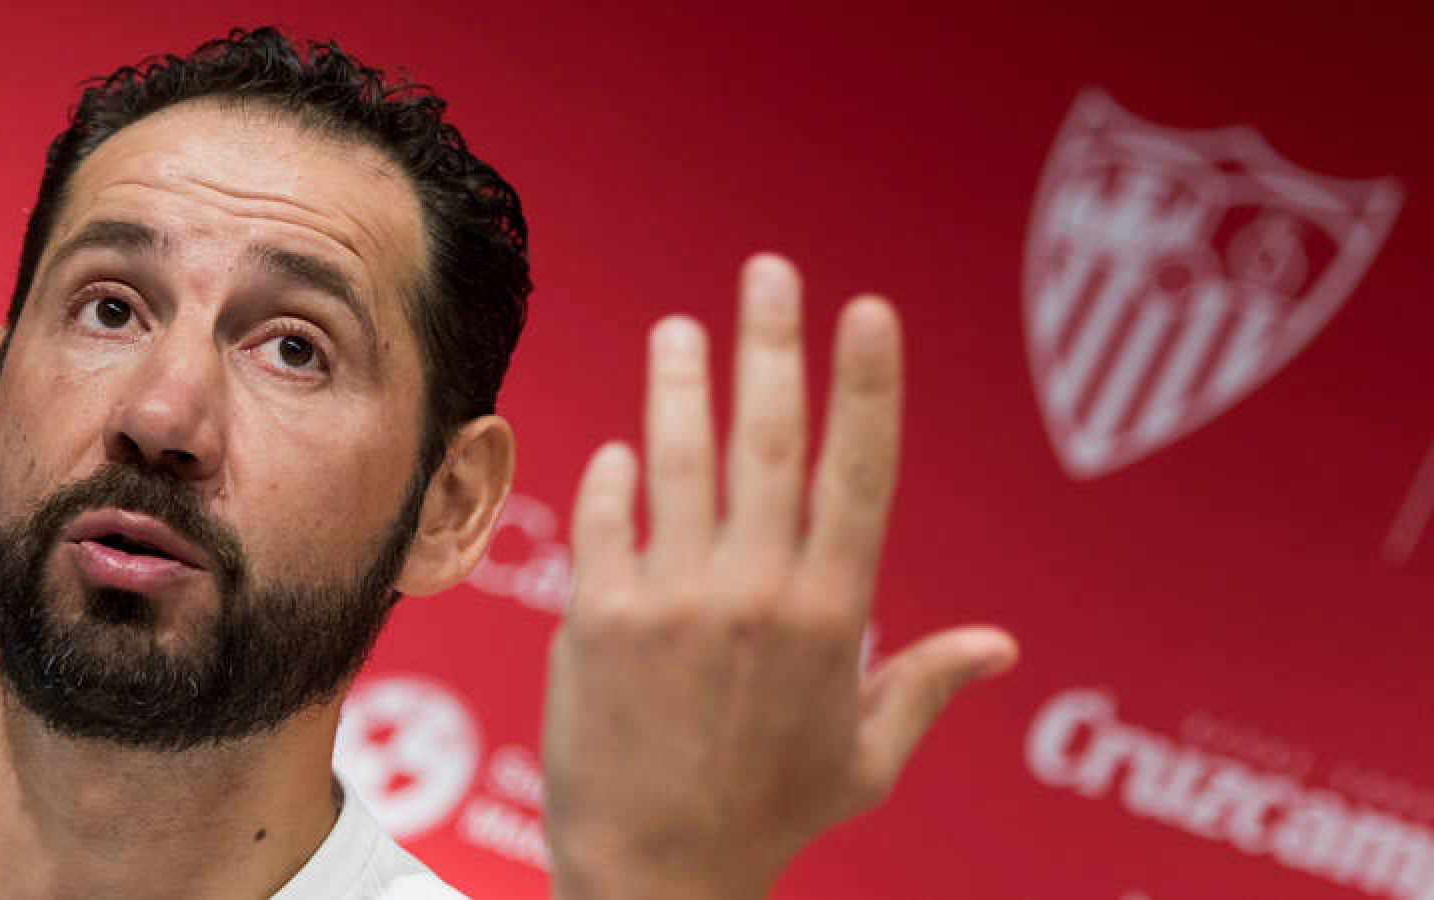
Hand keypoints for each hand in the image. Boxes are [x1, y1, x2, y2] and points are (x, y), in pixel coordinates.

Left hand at [542, 255, 1017, 898]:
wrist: (658, 872)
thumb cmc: (768, 814)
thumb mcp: (867, 757)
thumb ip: (928, 685)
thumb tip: (1000, 645)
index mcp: (833, 614)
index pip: (861, 471)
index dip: (865, 382)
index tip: (866, 309)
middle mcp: (758, 592)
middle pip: (770, 436)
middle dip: (771, 340)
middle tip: (767, 271)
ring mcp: (675, 599)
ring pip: (679, 459)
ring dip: (679, 383)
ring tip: (679, 332)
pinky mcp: (599, 618)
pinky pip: (606, 518)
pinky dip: (612, 478)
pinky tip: (619, 453)